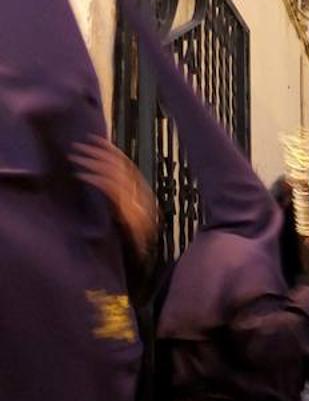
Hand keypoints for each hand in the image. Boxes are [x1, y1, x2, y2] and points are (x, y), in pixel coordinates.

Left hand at [69, 134, 156, 256]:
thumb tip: (103, 181)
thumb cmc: (130, 240)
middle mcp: (141, 195)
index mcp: (142, 193)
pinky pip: (108, 187)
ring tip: (75, 158)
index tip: (96, 140)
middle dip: (98, 152)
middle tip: (78, 146)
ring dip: (91, 162)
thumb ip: (119, 199)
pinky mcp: (126, 211)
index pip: (127, 164)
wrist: (142, 260)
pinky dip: (93, 178)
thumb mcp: (125, 216)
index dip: (112, 150)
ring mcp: (135, 202)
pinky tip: (80, 175)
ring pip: (113, 173)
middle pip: (120, 165)